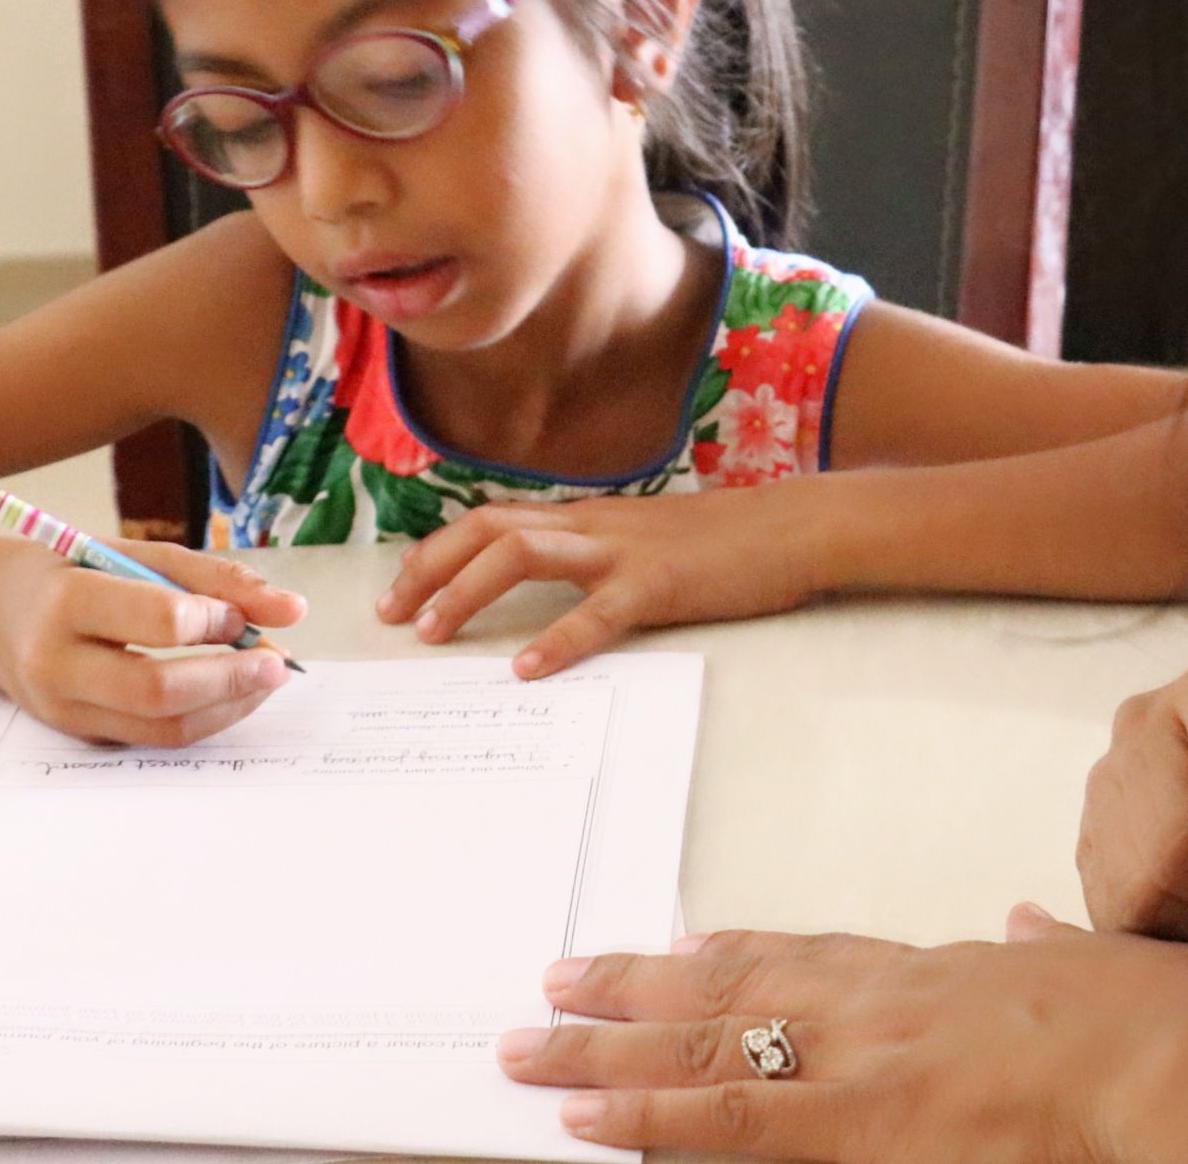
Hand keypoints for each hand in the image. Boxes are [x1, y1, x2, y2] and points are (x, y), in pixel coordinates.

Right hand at [0, 539, 306, 746]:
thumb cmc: (69, 572)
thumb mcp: (132, 553)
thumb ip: (214, 578)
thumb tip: (292, 609)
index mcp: (67, 601)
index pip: (156, 621)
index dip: (214, 620)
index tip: (244, 614)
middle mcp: (58, 664)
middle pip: (160, 692)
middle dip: (233, 680)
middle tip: (279, 663)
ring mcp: (65, 711)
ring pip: (163, 729)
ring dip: (229, 707)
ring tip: (264, 678)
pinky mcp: (81, 737)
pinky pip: (153, 738)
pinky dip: (203, 717)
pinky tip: (229, 692)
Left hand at [374, 486, 827, 677]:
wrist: (794, 527)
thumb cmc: (725, 543)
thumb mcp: (644, 541)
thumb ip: (596, 557)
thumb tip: (552, 587)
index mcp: (586, 518)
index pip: (491, 521)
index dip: (438, 553)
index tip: (400, 592)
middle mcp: (591, 525)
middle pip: (487, 528)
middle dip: (430, 569)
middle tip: (393, 616)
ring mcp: (623, 551)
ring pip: (522, 553)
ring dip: (468, 591)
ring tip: (432, 632)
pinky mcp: (659, 584)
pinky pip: (597, 611)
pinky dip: (557, 639)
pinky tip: (528, 668)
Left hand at [497, 909, 1187, 1160]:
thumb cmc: (1179, 1027)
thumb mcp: (1108, 971)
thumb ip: (1051, 954)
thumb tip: (1027, 927)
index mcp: (942, 976)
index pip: (812, 959)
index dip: (733, 957)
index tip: (671, 949)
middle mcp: (887, 1009)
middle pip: (735, 997)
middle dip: (634, 997)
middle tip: (551, 986)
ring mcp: (870, 1068)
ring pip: (709, 1056)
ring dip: (609, 1054)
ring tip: (530, 1049)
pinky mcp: (871, 1130)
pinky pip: (737, 1128)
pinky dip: (655, 1120)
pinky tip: (592, 1118)